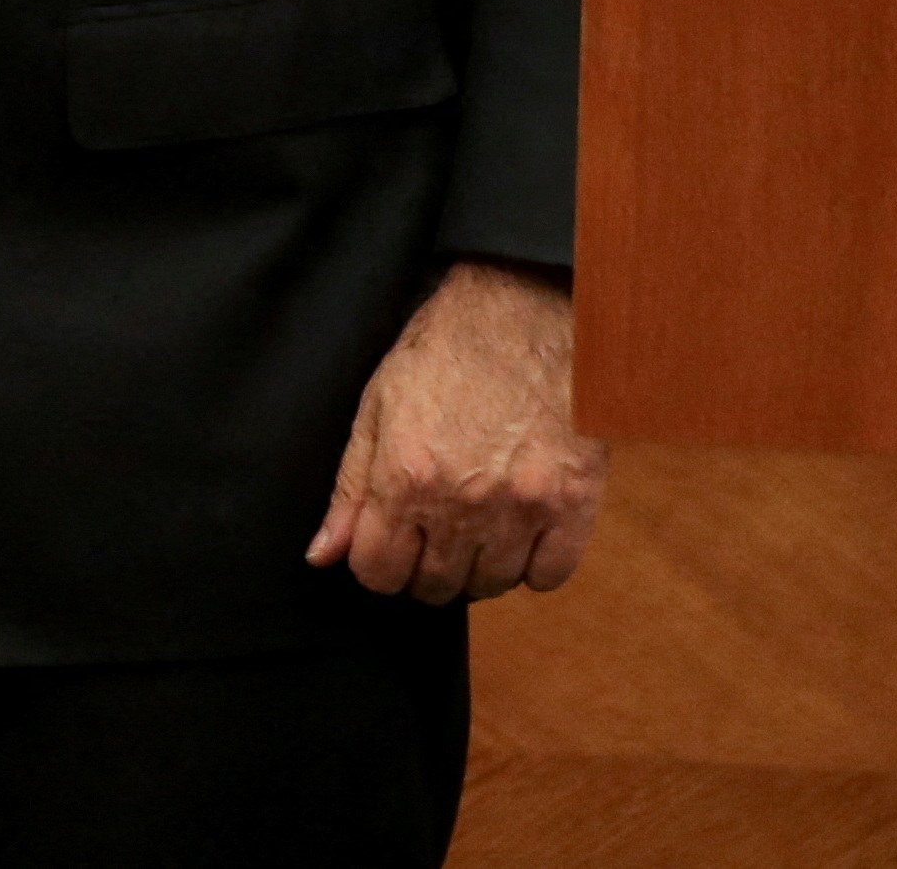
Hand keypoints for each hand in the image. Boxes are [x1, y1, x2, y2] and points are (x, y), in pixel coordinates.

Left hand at [307, 260, 608, 602]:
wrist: (524, 310)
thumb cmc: (444, 352)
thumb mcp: (377, 408)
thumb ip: (349, 488)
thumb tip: (322, 554)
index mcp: (404, 477)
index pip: (377, 573)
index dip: (376, 562)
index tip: (388, 544)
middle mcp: (462, 502)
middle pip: (434, 586)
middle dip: (424, 565)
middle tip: (433, 528)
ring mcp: (523, 507)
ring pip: (490, 586)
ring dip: (477, 567)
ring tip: (476, 523)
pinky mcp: (574, 504)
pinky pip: (548, 577)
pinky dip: (532, 565)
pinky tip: (519, 528)